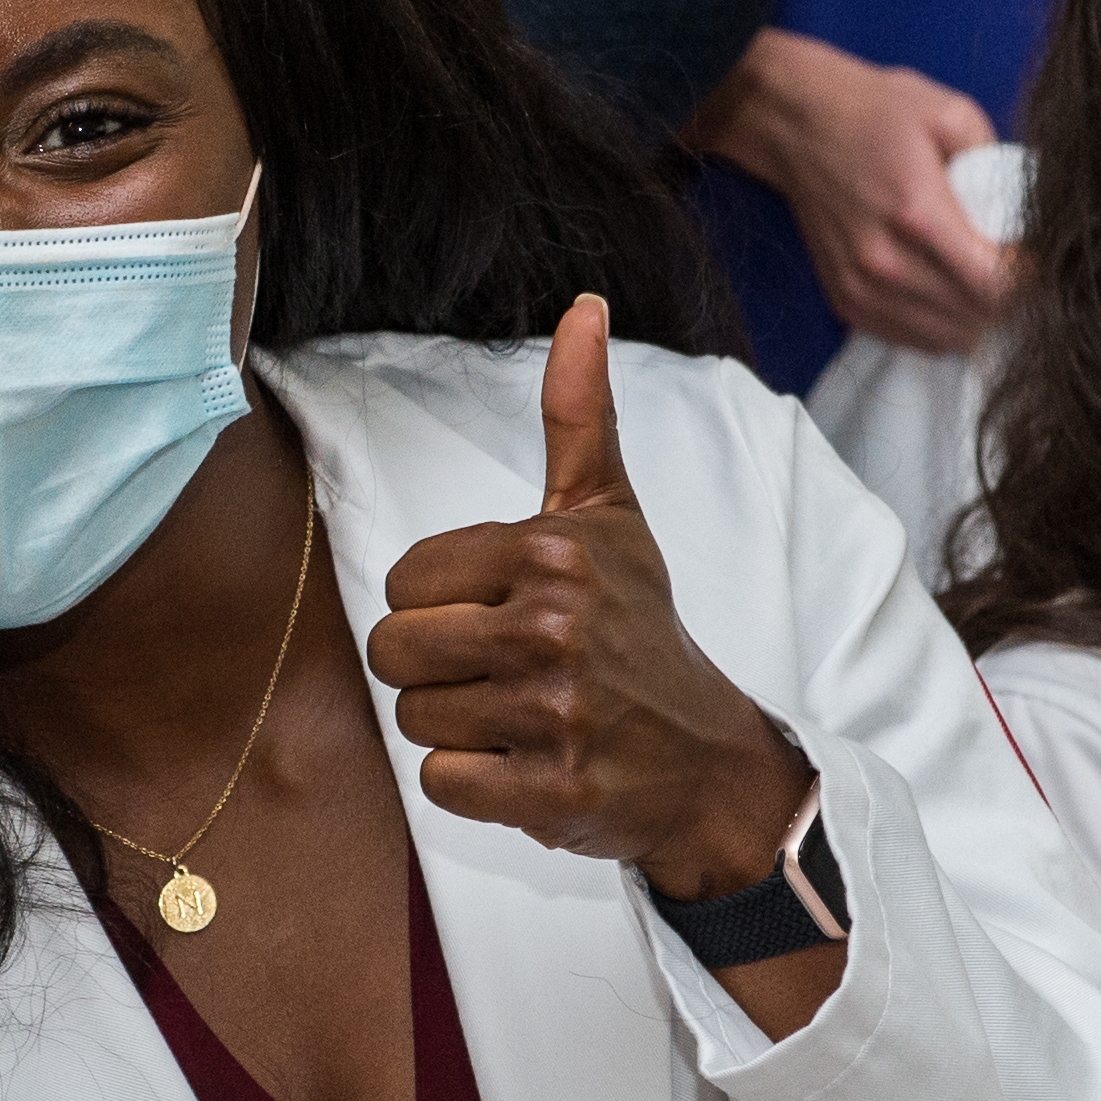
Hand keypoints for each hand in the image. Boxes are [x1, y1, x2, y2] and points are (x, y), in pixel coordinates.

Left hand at [367, 295, 809, 896]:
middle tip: (505, 675)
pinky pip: (441, 783)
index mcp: (552, 554)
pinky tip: (528, 766)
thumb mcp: (611, 517)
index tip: (502, 618)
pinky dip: (473, 785)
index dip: (438, 607)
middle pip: (394, 651)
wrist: (706, 760)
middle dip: (436, 670)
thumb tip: (584, 306)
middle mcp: (554, 629)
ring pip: (413, 719)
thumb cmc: (640, 632)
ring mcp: (555, 715)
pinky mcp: (550, 794)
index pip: (403, 582)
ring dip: (457, 727)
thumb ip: (580, 416)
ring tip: (522, 719)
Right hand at [684, 27, 1009, 354]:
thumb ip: (996, 158)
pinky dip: (941, 328)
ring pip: (946, 337)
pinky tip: (950, 297)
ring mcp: (861, 288)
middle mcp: (886, 263)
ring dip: (977, 318)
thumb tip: (1029, 207)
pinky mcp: (845, 301)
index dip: (1030, 279)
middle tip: (1018, 268)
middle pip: (975, 317)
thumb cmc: (874, 111)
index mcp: (917, 214)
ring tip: (985, 283)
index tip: (1038, 257)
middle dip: (1009, 299)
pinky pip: (910, 340)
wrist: (796, 124)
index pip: (995, 284)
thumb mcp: (948, 112)